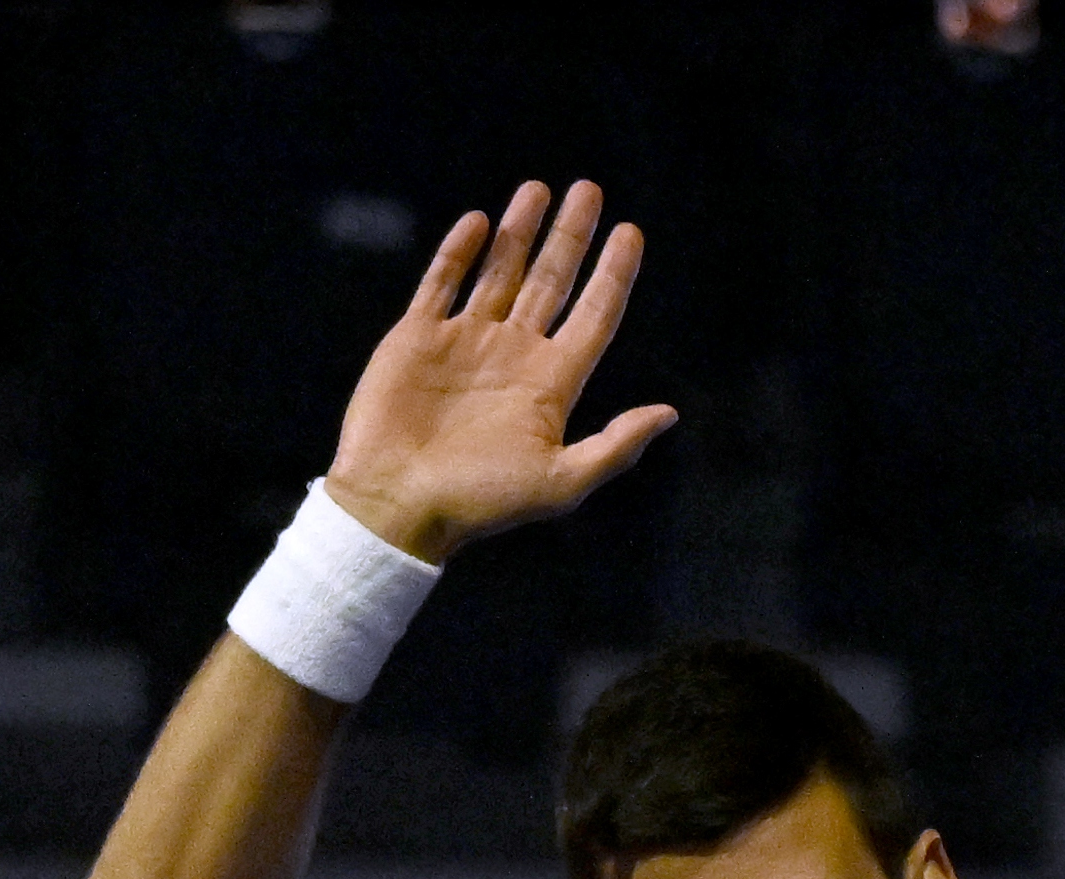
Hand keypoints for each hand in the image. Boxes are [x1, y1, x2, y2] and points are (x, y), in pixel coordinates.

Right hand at [320, 178, 671, 559]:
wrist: (395, 504)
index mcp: (549, 386)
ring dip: (520, 232)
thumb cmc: (478, 503)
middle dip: (571, 236)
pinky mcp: (418, 338)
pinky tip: (480, 222)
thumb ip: (614, 446)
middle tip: (590, 190)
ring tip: (539, 189)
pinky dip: (460, 251)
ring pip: (501, 272)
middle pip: (552, 282)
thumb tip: (669, 414)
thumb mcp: (559, 483)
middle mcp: (512, 356)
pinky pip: (442, 282)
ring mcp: (465, 343)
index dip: (614, 275)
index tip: (631, 233)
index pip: (593, 317)